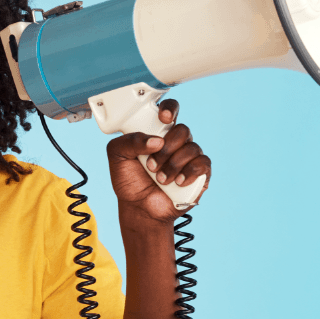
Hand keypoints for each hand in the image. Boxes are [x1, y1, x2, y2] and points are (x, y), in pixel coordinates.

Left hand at [106, 99, 211, 223]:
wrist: (139, 209)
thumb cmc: (129, 182)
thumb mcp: (117, 157)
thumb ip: (129, 141)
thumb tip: (156, 140)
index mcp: (157, 133)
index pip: (170, 111)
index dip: (170, 110)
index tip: (163, 118)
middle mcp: (176, 143)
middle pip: (183, 130)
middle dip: (166, 149)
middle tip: (151, 166)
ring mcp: (189, 158)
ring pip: (191, 148)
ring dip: (172, 165)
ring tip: (160, 179)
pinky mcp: (199, 174)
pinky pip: (202, 163)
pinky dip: (188, 172)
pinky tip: (177, 182)